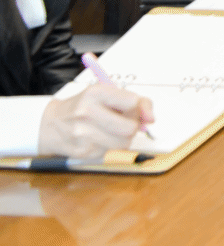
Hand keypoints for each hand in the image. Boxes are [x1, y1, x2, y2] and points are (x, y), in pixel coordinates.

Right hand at [39, 83, 154, 155]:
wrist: (50, 124)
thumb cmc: (84, 106)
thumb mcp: (107, 94)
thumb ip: (136, 102)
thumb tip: (151, 119)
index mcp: (95, 93)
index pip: (133, 102)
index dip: (137, 108)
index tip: (132, 109)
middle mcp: (87, 112)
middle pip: (130, 128)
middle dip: (132, 126)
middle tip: (124, 122)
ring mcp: (83, 134)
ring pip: (123, 143)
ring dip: (123, 139)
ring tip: (112, 130)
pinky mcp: (83, 152)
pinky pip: (111, 152)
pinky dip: (110, 147)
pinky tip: (99, 138)